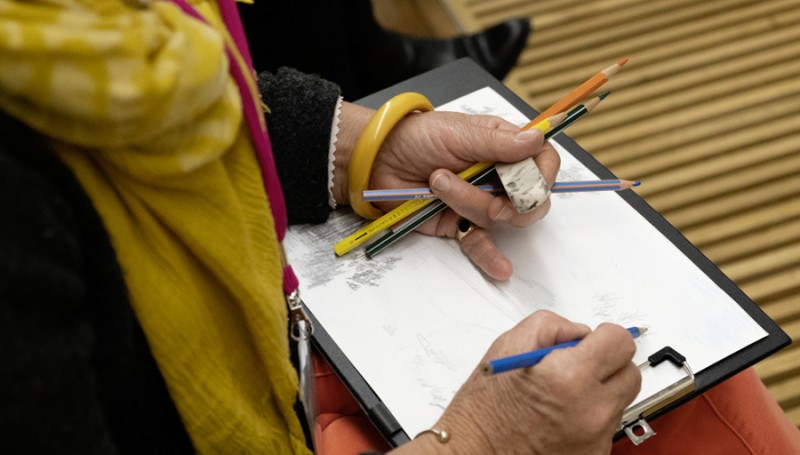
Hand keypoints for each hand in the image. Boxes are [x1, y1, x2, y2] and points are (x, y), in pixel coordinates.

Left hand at [355, 106, 559, 280]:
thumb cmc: (416, 137)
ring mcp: (480, 202)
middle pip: (529, 200)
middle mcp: (497, 176)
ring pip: (499, 218)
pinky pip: (481, 243)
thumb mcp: (458, 133)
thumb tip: (536, 140)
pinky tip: (501, 268)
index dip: (542, 176)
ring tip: (438, 181)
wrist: (378, 160)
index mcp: (503, 146)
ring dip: (469, 202)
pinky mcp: (460, 224)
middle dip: (507, 198)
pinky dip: (490, 256)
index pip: (542, 163)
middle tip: (478, 185)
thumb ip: (498, 143)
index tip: (528, 182)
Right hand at [395, 311, 640, 454]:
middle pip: (630, 372)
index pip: (621, 342)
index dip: (604, 335)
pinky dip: (590, 415)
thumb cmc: (485, 406)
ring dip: (600, 390)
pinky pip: (607, 424)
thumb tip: (581, 332)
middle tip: (579, 365)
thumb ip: (554, 326)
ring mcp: (595, 438)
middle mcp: (591, 411)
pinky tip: (561, 414)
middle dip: (608, 363)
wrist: (475, 451)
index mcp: (571, 377)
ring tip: (563, 393)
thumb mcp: (509, 344)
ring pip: (620, 399)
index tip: (593, 340)